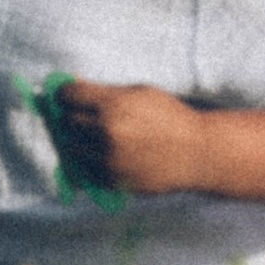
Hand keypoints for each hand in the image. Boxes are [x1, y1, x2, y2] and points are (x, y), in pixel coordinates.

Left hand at [49, 79, 211, 197]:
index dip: (67, 94)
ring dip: (81, 141)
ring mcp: (107, 158)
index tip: (70, 96)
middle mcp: (105, 132)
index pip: (68, 95)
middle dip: (75, 117)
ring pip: (72, 148)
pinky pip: (87, 169)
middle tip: (86, 116)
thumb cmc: (171, 117)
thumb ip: (106, 91)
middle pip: (68, 122)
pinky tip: (111, 153)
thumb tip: (72, 84)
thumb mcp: (141, 93)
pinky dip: (92, 161)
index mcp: (113, 105)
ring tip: (99, 137)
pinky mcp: (112, 180)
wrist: (197, 152)